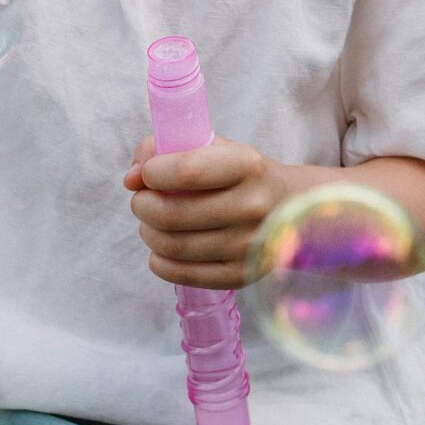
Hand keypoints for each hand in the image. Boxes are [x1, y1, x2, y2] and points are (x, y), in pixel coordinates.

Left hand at [123, 135, 289, 289]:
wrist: (293, 209)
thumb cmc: (244, 175)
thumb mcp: (216, 148)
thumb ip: (168, 149)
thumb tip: (131, 178)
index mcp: (248, 166)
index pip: (186, 172)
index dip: (152, 173)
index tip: (149, 174)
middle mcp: (253, 207)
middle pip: (171, 214)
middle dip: (142, 205)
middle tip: (143, 200)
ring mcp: (248, 246)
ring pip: (172, 246)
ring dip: (148, 232)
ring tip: (153, 223)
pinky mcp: (240, 275)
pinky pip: (181, 273)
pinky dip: (159, 261)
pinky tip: (163, 248)